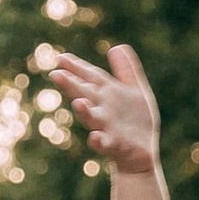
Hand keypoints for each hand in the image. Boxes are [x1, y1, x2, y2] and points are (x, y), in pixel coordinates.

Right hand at [53, 43, 162, 174]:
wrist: (142, 153)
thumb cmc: (136, 121)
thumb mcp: (135, 90)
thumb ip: (126, 70)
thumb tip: (117, 47)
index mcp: (107, 93)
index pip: (89, 76)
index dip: (76, 67)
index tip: (61, 58)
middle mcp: (103, 109)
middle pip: (85, 94)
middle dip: (71, 85)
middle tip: (56, 74)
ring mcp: (107, 127)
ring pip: (92, 118)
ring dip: (84, 111)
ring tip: (78, 102)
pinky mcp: (115, 145)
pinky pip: (105, 143)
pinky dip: (98, 141)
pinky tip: (95, 137)